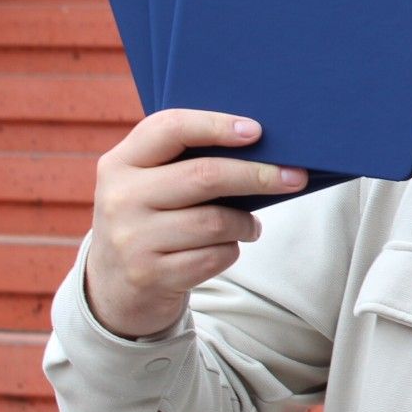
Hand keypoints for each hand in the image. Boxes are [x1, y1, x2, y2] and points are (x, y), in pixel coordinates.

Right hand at [83, 111, 308, 339]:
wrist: (116, 285)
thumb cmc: (152, 220)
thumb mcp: (149, 184)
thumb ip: (186, 161)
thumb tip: (263, 147)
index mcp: (120, 163)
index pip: (169, 128)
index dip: (216, 125)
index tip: (257, 131)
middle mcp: (120, 198)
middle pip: (205, 176)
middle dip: (258, 175)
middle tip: (295, 177)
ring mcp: (131, 239)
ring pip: (216, 221)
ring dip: (247, 223)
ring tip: (251, 225)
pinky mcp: (150, 275)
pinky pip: (215, 256)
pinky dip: (231, 250)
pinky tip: (225, 248)